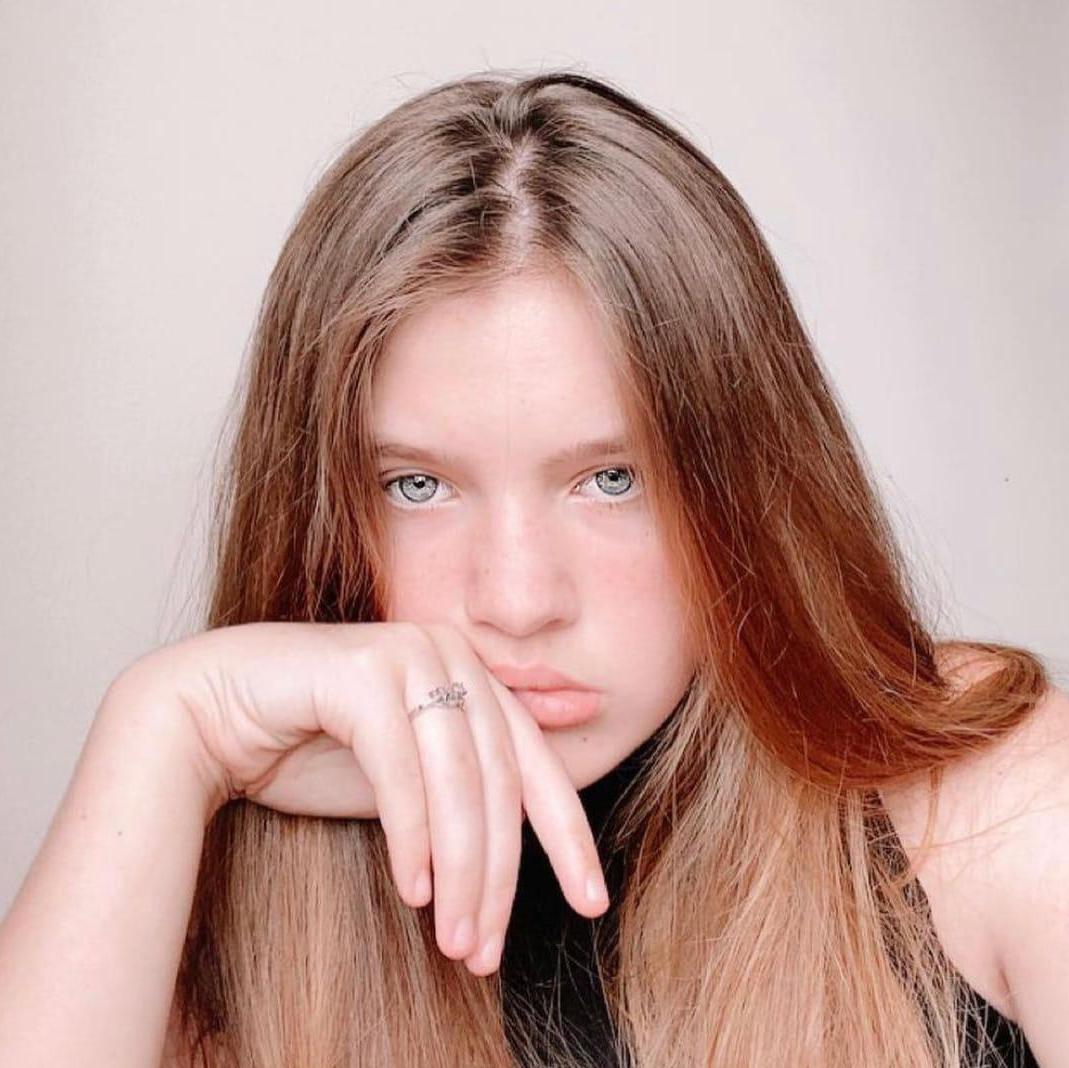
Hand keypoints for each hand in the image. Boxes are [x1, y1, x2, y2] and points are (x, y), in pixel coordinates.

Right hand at [125, 620, 609, 974]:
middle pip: (499, 781)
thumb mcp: (409, 782)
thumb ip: (463, 797)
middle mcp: (450, 655)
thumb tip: (518, 849)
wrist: (215, 713)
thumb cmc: (313, 748)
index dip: (568, 838)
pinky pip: (401, 771)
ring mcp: (408, 655)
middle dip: (498, 877)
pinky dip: (411, 838)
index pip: (537, 766)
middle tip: (484, 951)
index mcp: (474, 676)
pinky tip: (412, 891)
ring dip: (460, 872)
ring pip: (458, 781)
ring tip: (455, 940)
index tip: (592, 903)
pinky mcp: (361, 672)